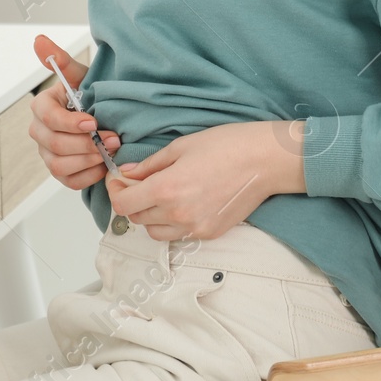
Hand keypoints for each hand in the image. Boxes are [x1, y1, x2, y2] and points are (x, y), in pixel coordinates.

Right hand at [28, 34, 121, 190]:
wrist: (105, 114)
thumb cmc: (91, 95)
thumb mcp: (80, 75)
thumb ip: (61, 60)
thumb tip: (39, 41)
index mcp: (42, 107)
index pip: (47, 117)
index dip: (69, 123)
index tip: (93, 122)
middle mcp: (40, 132)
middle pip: (54, 144)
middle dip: (85, 144)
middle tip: (112, 139)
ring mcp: (48, 154)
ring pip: (59, 165)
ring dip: (88, 160)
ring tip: (110, 152)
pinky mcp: (61, 171)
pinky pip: (69, 181)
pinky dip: (88, 175)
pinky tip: (104, 164)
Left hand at [106, 121, 287, 241]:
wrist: (264, 160)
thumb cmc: (227, 146)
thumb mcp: (180, 147)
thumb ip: (150, 165)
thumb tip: (128, 174)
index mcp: (167, 189)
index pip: (124, 204)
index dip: (115, 192)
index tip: (118, 181)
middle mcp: (178, 213)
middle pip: (137, 218)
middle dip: (133, 200)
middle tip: (140, 183)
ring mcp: (195, 227)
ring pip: (156, 232)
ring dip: (151, 215)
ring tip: (163, 195)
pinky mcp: (210, 233)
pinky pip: (179, 234)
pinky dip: (173, 222)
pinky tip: (184, 202)